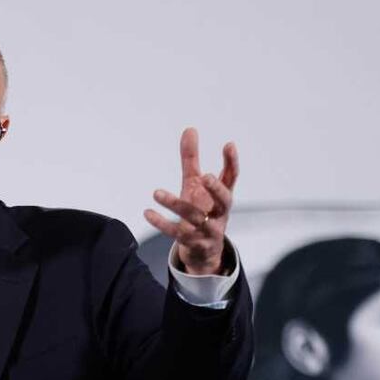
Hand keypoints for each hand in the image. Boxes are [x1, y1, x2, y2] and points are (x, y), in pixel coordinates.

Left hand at [144, 128, 237, 274]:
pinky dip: (162, 223)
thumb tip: (189, 129)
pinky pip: (177, 233)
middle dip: (216, 189)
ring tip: (156, 192)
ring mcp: (207, 229)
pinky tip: (148, 212)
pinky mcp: (192, 242)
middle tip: (205, 176)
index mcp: (222, 197)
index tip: (228, 144)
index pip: (232, 178)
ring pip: (195, 217)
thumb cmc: (201, 209)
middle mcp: (219, 213)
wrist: (203, 250)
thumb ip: (191, 159)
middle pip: (224, 201)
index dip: (232, 162)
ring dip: (176, 205)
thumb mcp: (194, 184)